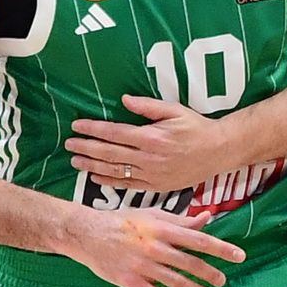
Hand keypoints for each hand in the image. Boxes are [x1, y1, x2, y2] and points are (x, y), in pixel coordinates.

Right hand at [62, 207, 245, 286]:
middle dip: (210, 274)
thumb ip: (181, 220)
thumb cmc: (123, 221)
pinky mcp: (130, 281)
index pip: (199, 240)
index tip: (239, 256)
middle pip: (190, 263)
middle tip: (223, 280)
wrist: (87, 233)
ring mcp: (142, 266)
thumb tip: (207, 217)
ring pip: (175, 282)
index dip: (221, 249)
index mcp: (162, 229)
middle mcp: (155, 248)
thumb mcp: (153, 215)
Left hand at [64, 95, 239, 193]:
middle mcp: (148, 158)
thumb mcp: (175, 110)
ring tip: (75, 161)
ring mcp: (151, 174)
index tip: (77, 126)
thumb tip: (123, 100)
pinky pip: (127, 185)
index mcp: (152, 137)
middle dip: (86, 148)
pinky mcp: (156, 186)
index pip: (114, 133)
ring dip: (92, 166)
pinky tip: (95, 177)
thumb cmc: (197, 127)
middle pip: (109, 153)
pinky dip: (109, 181)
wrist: (218, 151)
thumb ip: (148, 106)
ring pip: (114, 170)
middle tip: (68, 144)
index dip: (93, 129)